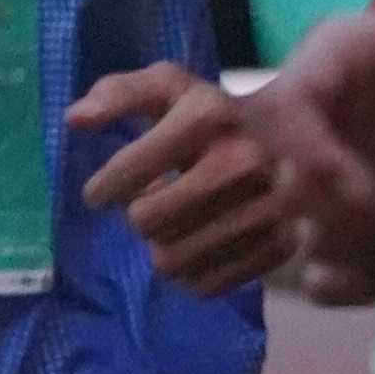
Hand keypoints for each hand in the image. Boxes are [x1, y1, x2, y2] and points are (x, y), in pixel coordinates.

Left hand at [71, 64, 293, 298]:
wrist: (301, 138)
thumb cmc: (217, 117)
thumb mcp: (172, 89)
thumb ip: (119, 93)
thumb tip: (74, 119)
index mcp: (208, 114)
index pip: (127, 171)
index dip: (103, 187)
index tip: (101, 192)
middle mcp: (242, 159)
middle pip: (145, 222)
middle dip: (139, 215)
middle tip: (151, 205)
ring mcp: (267, 206)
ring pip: (172, 260)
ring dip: (162, 247)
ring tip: (176, 225)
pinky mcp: (280, 245)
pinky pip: (206, 285)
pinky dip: (192, 273)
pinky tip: (199, 245)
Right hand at [254, 0, 374, 304]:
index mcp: (334, 58)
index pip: (272, 106)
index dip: (305, 158)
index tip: (370, 193)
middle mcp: (319, 121)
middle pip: (286, 184)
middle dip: (360, 217)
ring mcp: (336, 178)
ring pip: (308, 237)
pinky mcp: (359, 228)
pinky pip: (328, 276)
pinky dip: (365, 285)